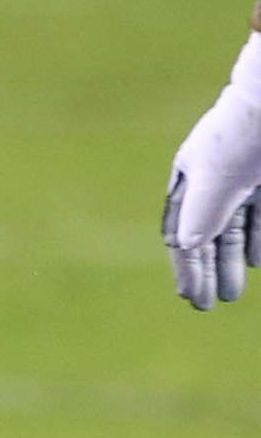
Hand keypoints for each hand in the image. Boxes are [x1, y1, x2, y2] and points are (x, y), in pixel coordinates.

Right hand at [163, 34, 260, 310]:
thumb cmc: (245, 133)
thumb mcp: (216, 180)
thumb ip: (201, 215)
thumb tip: (186, 246)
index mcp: (193, 175)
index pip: (183, 230)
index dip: (186, 266)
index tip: (190, 296)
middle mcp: (218, 177)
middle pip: (209, 232)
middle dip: (209, 269)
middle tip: (211, 304)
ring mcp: (249, 175)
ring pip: (237, 227)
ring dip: (233, 259)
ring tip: (234, 290)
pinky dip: (260, 238)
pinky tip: (259, 259)